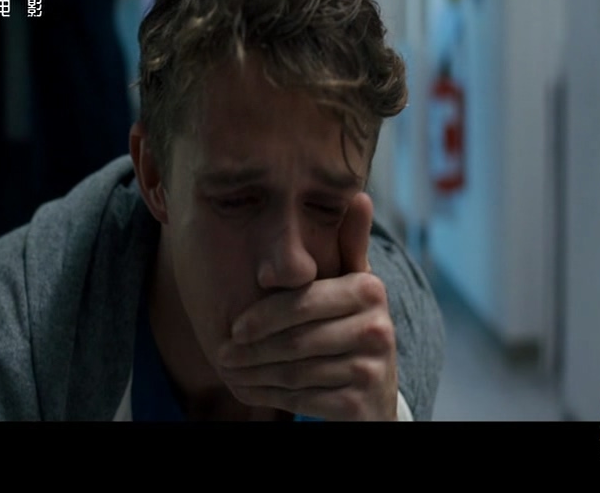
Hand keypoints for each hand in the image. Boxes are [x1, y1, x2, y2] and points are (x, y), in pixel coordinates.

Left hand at [218, 192, 398, 420]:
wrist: (374, 389)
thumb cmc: (350, 324)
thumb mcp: (352, 281)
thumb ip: (349, 242)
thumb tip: (359, 195)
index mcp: (369, 290)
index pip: (302, 301)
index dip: (262, 317)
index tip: (232, 327)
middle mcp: (378, 328)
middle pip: (295, 340)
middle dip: (251, 350)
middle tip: (222, 353)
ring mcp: (373, 368)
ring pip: (295, 371)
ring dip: (254, 374)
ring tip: (230, 370)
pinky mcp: (361, 404)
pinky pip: (303, 399)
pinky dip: (270, 396)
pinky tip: (251, 390)